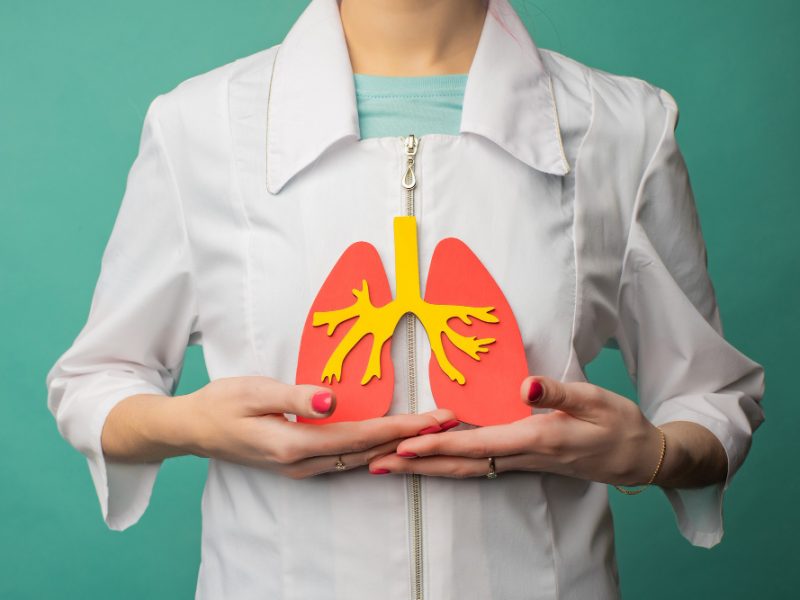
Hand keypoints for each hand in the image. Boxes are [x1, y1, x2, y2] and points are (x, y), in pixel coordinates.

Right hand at [173, 376, 455, 478]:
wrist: (192, 428)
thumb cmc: (221, 404)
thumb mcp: (254, 392)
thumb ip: (295, 397)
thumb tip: (334, 399)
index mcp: (295, 445)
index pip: (361, 437)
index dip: (400, 428)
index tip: (434, 418)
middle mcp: (303, 463)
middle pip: (368, 451)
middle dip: (411, 437)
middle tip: (449, 421)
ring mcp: (302, 467)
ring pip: (360, 458)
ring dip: (397, 444)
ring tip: (431, 429)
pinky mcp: (300, 463)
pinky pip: (346, 458)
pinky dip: (375, 448)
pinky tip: (392, 440)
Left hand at [367, 375, 663, 485]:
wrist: (639, 458)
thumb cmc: (619, 425)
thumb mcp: (597, 400)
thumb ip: (559, 393)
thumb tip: (525, 384)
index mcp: (536, 438)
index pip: (478, 442)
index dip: (440, 444)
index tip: (405, 445)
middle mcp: (523, 456)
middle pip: (461, 464)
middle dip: (417, 465)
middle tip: (376, 464)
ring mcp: (522, 464)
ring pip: (466, 470)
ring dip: (427, 469)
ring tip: (391, 467)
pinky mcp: (524, 463)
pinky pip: (478, 468)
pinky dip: (449, 466)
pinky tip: (433, 463)